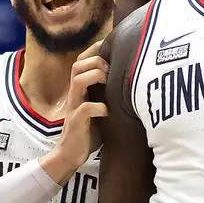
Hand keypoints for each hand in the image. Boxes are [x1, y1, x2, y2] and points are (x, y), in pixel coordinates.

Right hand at [42, 43, 106, 182]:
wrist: (70, 155)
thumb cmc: (89, 131)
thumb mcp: (100, 108)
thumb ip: (108, 95)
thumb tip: (133, 83)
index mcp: (80, 90)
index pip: (82, 61)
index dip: (94, 51)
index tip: (111, 47)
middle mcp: (75, 95)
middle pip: (77, 65)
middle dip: (96, 62)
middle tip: (111, 71)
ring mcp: (74, 107)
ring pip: (78, 80)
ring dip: (95, 77)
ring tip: (108, 83)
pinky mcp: (76, 122)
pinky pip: (85, 108)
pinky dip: (98, 107)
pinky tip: (107, 111)